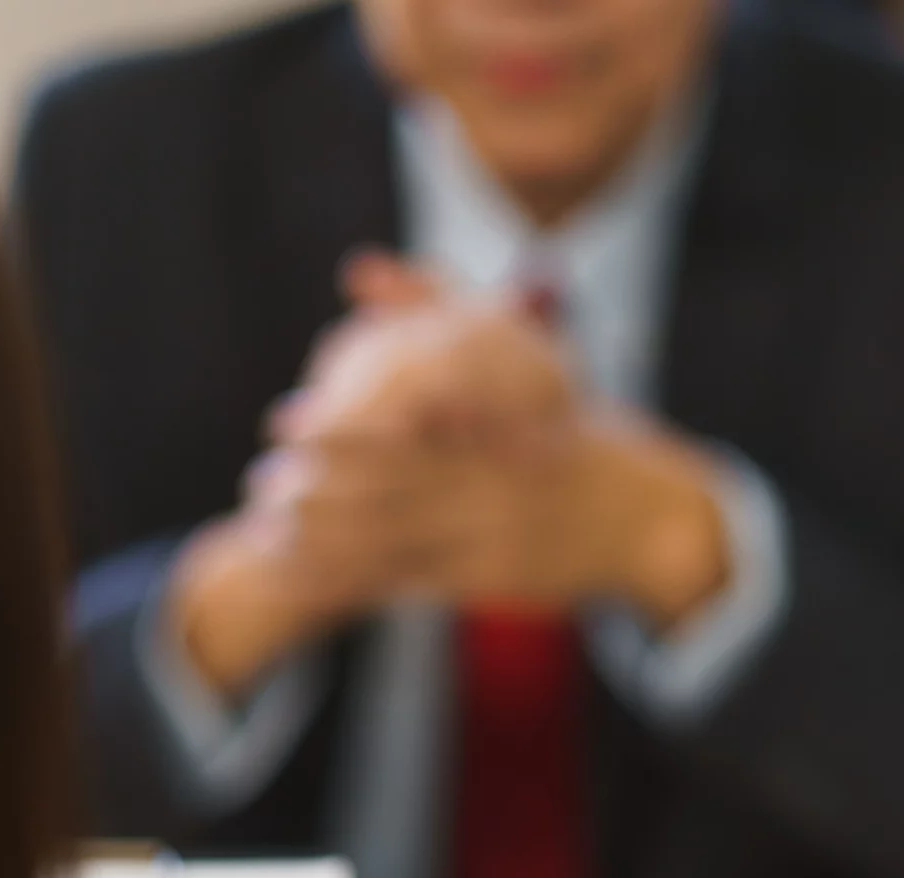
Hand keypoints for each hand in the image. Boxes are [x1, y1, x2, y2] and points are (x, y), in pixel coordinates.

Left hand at [170, 254, 732, 693]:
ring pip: (393, 545)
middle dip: (317, 492)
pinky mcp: (491, 583)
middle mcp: (494, 486)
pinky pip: (410, 583)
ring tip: (266, 532)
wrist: (644, 519)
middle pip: (389, 493)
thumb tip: (357, 268)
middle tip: (259, 483)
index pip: (405, 430)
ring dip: (324, 543)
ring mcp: (493, 539)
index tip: (281, 422)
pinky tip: (307, 573)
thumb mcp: (526, 355)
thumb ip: (440, 306)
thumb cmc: (573, 428)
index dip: (336, 430)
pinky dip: (354, 579)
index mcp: (497, 427)